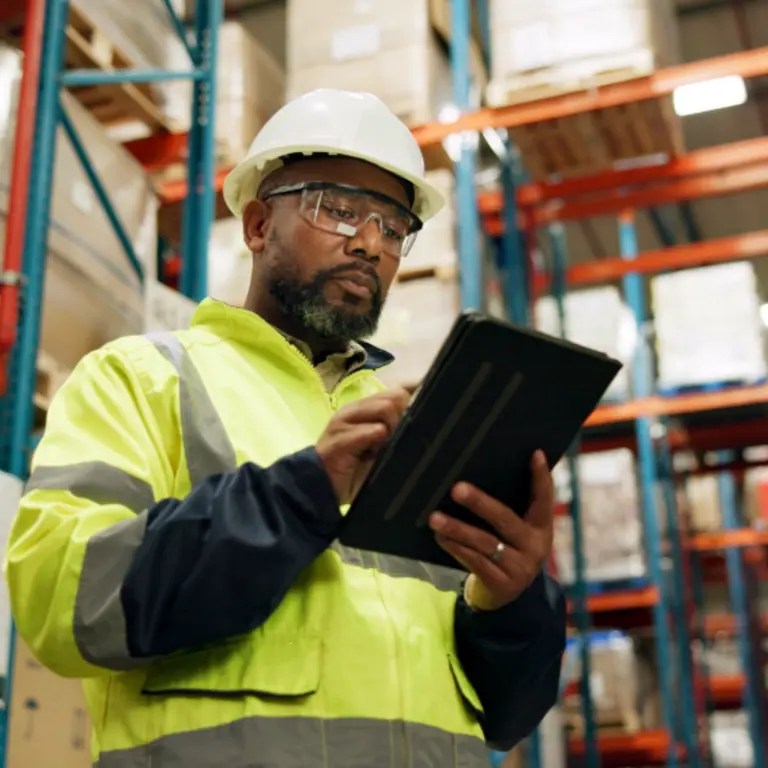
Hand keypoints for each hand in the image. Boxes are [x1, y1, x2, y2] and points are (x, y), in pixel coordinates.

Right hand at [316, 388, 410, 504]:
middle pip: (396, 397)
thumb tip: (422, 425)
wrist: (319, 488)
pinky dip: (379, 441)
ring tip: (382, 448)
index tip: (410, 429)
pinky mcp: (339, 438)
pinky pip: (371, 431)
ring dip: (392, 429)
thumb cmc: (353, 469)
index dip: (409, 409)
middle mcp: (355, 409)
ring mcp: (345, 420)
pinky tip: (372, 455)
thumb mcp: (379, 449)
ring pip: (385, 408)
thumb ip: (394, 434)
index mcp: (365, 409)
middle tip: (394, 442)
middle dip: (402, 419)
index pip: (398, 393)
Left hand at [428, 450, 554, 610]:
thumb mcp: (517, 530)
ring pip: (485, 542)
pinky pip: (475, 561)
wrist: (506, 594)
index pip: (544, 498)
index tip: (535, 454)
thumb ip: (510, 507)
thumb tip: (478, 472)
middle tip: (456, 488)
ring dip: (457, 528)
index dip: (541, 477)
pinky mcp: (503, 583)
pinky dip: (456, 547)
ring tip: (435, 517)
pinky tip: (440, 536)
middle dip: (480, 503)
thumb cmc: (506, 548)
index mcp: (542, 527)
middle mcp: (536, 546)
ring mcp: (520, 567)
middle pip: (505, 520)